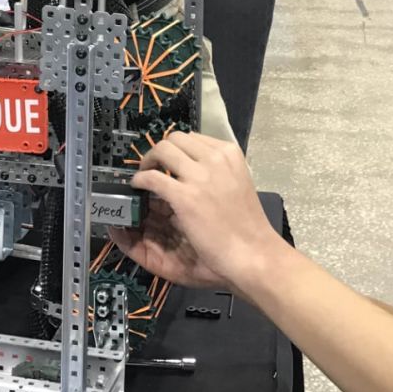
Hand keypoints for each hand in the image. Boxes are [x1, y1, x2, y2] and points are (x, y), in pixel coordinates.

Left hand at [108, 132, 282, 292]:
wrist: (253, 253)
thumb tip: (193, 166)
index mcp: (230, 154)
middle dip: (160, 152)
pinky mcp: (184, 197)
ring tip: (144, 178)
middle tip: (154, 169)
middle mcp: (215, 159)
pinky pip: (151, 177)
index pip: (193, 138)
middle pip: (174, 139)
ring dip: (148, 162)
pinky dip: (140, 180)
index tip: (170, 164)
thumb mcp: (238, 183)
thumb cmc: (248, 226)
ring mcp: (199, 177)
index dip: (177, 150)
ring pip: (161, 151)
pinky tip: (139, 189)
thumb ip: (218, 172)